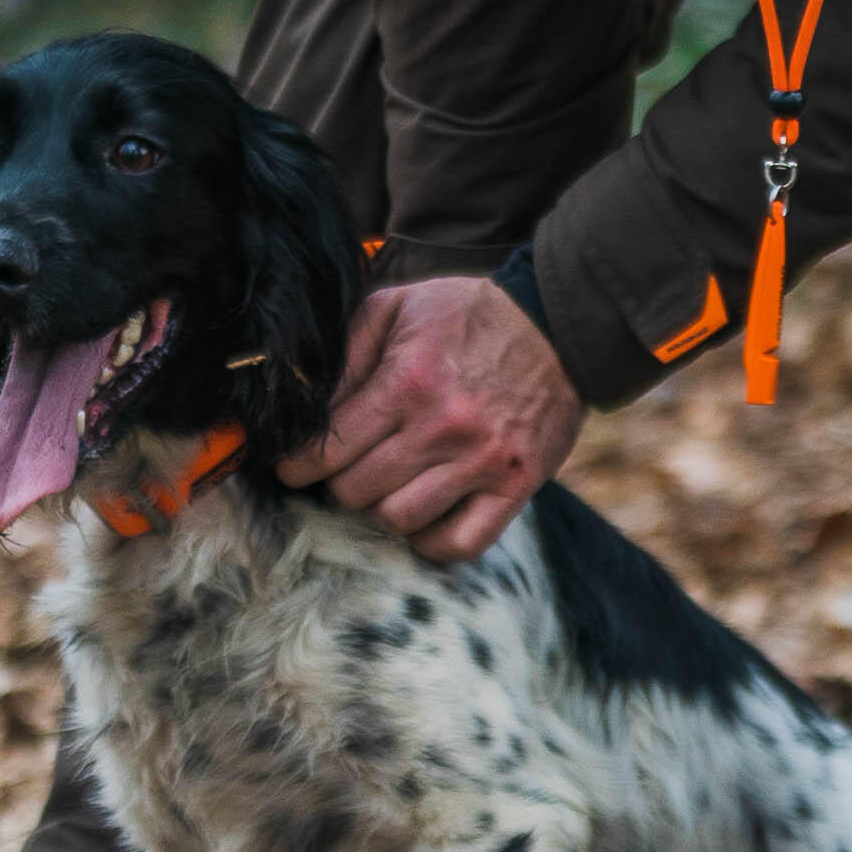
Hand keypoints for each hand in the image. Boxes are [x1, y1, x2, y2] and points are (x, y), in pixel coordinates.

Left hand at [276, 275, 581, 562]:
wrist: (557, 325)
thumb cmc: (468, 315)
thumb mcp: (398, 307)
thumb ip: (346, 353)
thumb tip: (305, 404)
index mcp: (408, 380)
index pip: (329, 449)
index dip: (299, 464)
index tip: (294, 467)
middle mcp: (444, 427)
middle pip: (356, 491)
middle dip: (340, 482)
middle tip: (347, 469)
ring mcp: (482, 461)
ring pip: (398, 520)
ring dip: (382, 508)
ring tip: (386, 486)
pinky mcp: (516, 486)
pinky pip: (459, 544)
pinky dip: (431, 541)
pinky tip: (422, 518)